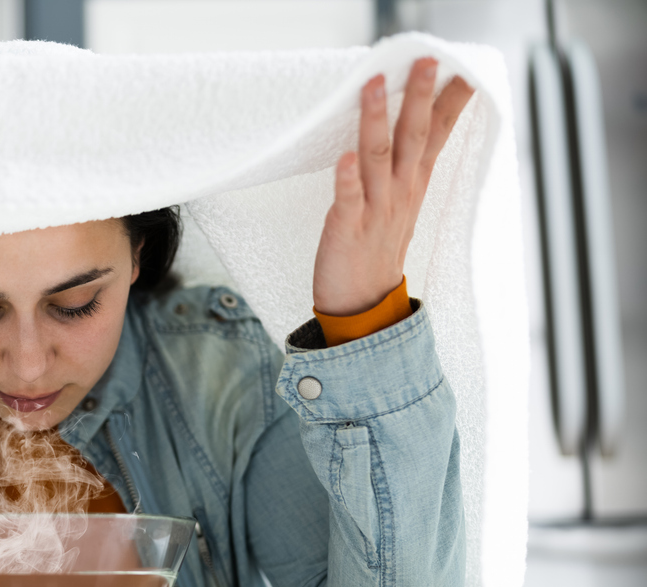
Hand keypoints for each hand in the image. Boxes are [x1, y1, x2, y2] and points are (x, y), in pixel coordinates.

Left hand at [312, 58, 474, 315]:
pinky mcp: (347, 228)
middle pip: (413, 138)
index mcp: (414, 184)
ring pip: (378, 158)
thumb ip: (409, 163)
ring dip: (375, 121)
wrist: (363, 303)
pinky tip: (345, 156)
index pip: (437, 135)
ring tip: (373, 87)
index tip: (462, 68)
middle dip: (419, 98)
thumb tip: (417, 127)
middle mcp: (400, 193)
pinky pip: (348, 199)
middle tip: (425, 62)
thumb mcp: (403, 200)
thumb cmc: (377, 247)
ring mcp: (375, 210)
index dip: (449, 103)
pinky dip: (347, 178)